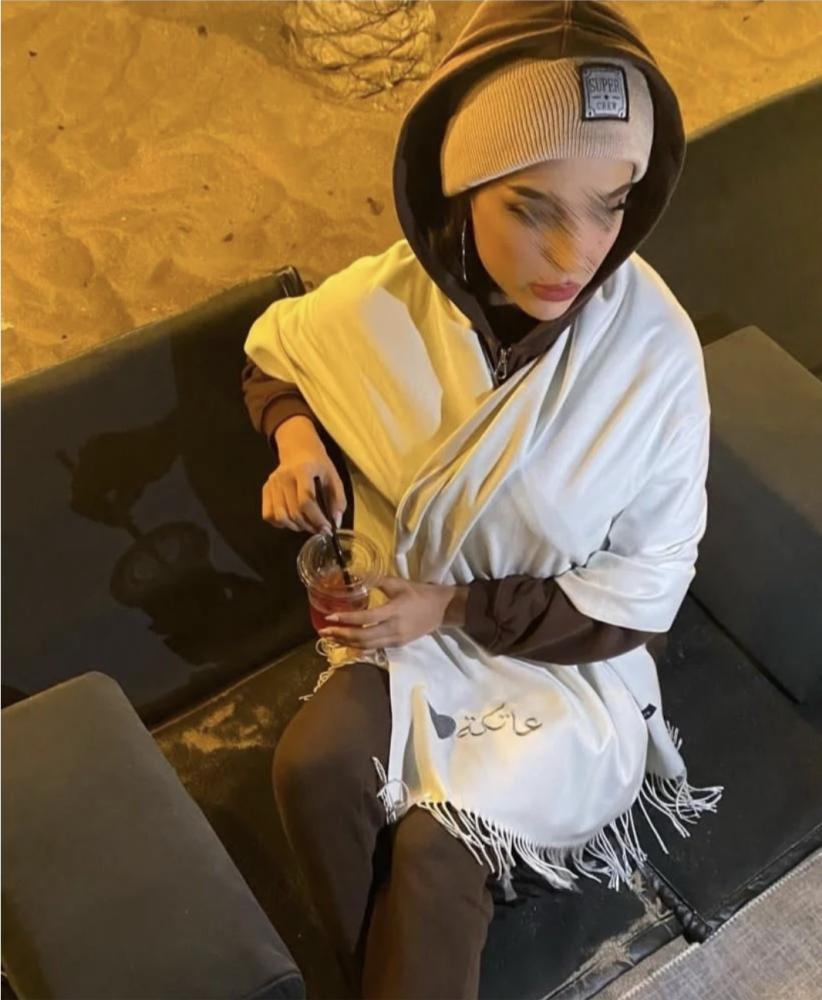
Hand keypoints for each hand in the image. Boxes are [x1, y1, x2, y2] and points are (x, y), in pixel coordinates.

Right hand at [262, 416, 345, 532]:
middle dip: (309, 526)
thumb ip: (338, 499)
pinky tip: (292, 520)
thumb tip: (335, 523)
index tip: (327, 528)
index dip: (317, 518)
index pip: (306, 500)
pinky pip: (268, 515)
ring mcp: (272, 484)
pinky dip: (280, 523)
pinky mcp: (265, 489)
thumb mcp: (333, 476)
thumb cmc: (318, 464)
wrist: (297, 448)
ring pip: (280, 516)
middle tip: (320, 529)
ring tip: (307, 525)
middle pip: (293, 511)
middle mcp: (284, 477)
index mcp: (303, 470)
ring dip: (296, 527)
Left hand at [318, 576, 467, 648]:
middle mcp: (394, 629)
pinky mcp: (398, 644)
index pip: (366, 619)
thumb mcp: (398, 583)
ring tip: (331, 637)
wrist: (442, 610)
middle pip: (363, 638)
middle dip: (341, 635)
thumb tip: (354, 574)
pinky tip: (347, 641)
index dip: (346, 619)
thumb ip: (376, 580)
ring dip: (347, 642)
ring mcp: (396, 639)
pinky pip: (374, 647)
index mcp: (394, 611)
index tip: (330, 616)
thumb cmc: (419, 593)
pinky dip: (359, 646)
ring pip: (367, 646)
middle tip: (324, 631)